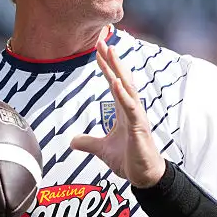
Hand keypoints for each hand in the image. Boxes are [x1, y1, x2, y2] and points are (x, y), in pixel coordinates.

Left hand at [70, 39, 165, 187]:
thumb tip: (72, 141)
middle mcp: (131, 109)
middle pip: (122, 78)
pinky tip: (117, 82)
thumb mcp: (102, 150)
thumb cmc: (129, 161)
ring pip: (128, 88)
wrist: (144, 177)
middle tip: (102, 40)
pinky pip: (130, 108)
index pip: (114, 83)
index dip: (106, 67)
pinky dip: (123, 94)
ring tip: (111, 52)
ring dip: (118, 69)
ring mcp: (136, 117)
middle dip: (112, 60)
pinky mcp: (139, 127)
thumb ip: (88, 143)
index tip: (97, 50)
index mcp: (123, 111)